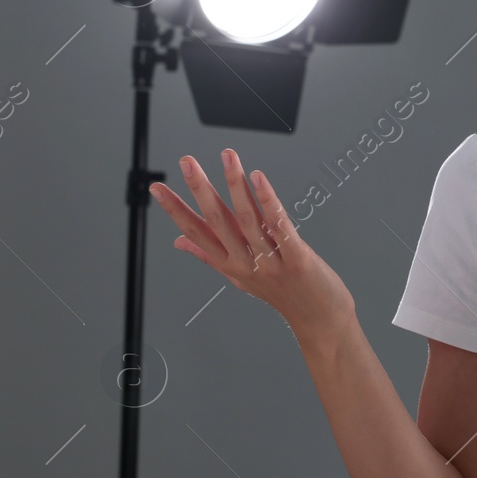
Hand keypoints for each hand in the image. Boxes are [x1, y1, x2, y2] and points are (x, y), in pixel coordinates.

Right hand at [149, 148, 354, 337]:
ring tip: (227, 157)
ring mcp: (271, 262)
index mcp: (229, 264)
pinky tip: (259, 179)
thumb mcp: (241, 277)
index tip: (157, 188)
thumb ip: (210, 256)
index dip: (175, 209)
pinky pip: (280, 226)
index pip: (195, 232)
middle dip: (200, 188)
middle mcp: (245, 263)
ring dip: (236, 184)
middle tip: (187, 162)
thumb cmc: (283, 293)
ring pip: (248, 218)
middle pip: (217, 221)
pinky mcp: (297, 259)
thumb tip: (179, 242)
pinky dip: (268, 201)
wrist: (319, 319)